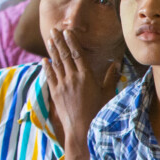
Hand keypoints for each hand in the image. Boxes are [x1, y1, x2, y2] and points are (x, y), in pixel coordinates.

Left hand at [43, 29, 119, 143]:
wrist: (82, 129)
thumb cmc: (99, 112)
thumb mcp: (108, 94)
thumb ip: (110, 77)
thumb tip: (115, 63)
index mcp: (87, 76)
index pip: (77, 54)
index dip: (72, 42)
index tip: (67, 32)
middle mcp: (73, 78)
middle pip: (64, 55)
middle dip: (59, 41)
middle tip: (54, 30)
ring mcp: (62, 85)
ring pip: (56, 64)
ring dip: (52, 50)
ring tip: (49, 39)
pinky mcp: (55, 94)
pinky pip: (50, 77)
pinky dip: (46, 67)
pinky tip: (44, 60)